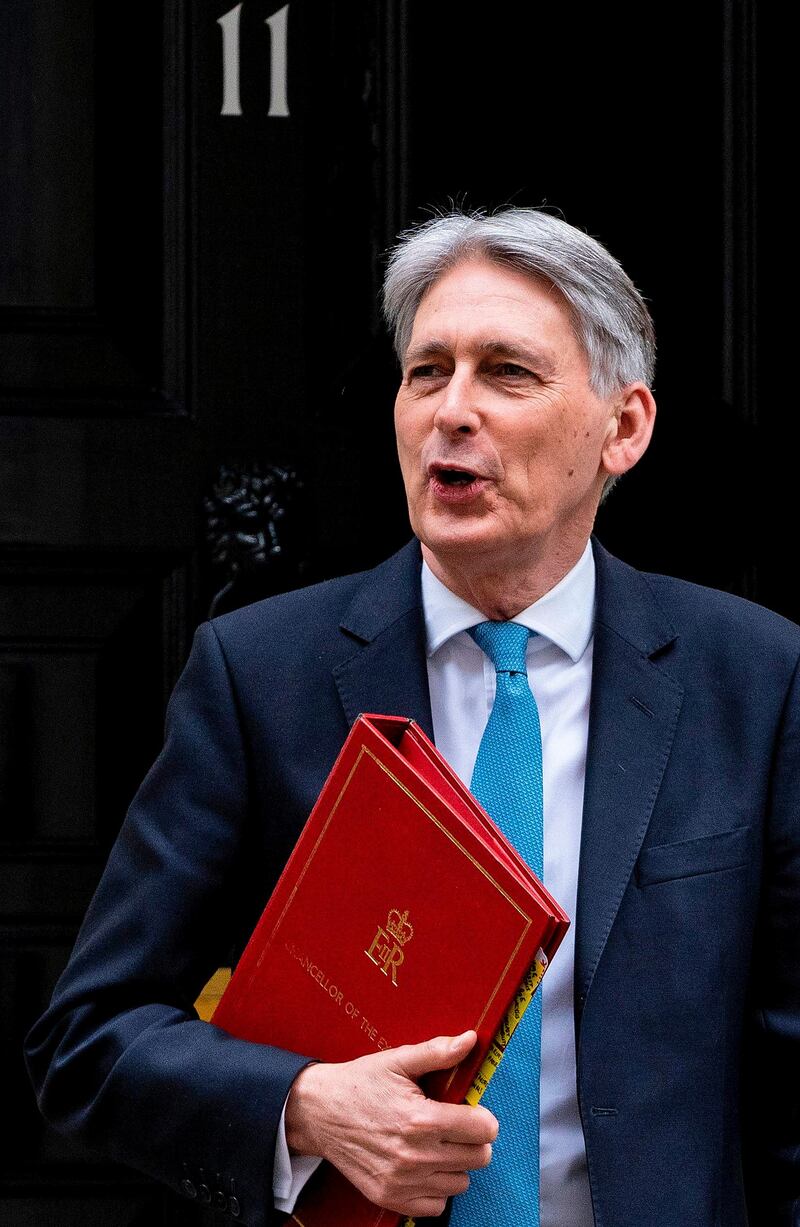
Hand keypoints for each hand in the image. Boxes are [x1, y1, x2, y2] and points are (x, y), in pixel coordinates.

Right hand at [284, 1030, 496, 1217]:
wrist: (318, 1112)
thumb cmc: (361, 1083)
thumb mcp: (398, 1060)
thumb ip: (438, 1052)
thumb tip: (470, 1040)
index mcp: (421, 1119)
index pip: (484, 1129)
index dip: (484, 1117)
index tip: (472, 1111)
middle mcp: (415, 1156)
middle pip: (479, 1157)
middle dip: (474, 1139)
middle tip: (454, 1125)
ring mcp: (402, 1182)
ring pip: (461, 1182)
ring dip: (456, 1163)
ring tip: (435, 1143)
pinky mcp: (391, 1198)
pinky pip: (437, 1205)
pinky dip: (436, 1187)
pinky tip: (423, 1164)